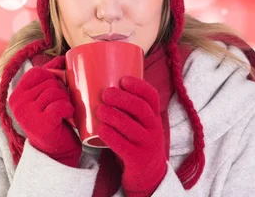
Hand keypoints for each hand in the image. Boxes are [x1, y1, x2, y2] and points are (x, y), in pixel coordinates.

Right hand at [9, 67, 81, 166]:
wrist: (56, 151)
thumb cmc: (54, 120)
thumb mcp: (47, 97)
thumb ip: (50, 76)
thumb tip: (60, 57)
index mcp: (17, 93)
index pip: (39, 71)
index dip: (53, 78)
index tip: (55, 92)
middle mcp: (18, 102)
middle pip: (50, 81)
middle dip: (62, 91)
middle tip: (59, 106)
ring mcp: (28, 113)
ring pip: (57, 92)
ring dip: (66, 101)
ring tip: (62, 113)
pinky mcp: (41, 122)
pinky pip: (61, 105)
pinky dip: (69, 110)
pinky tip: (66, 118)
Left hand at [97, 76, 166, 196]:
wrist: (149, 174)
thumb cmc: (138, 142)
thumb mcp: (142, 125)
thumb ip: (131, 109)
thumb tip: (105, 84)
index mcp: (154, 116)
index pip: (152, 96)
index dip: (139, 86)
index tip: (123, 80)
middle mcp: (154, 128)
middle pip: (141, 108)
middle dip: (122, 98)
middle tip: (105, 93)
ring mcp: (147, 144)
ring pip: (131, 126)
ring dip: (113, 115)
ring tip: (99, 110)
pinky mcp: (137, 159)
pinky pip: (123, 145)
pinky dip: (111, 136)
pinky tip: (100, 129)